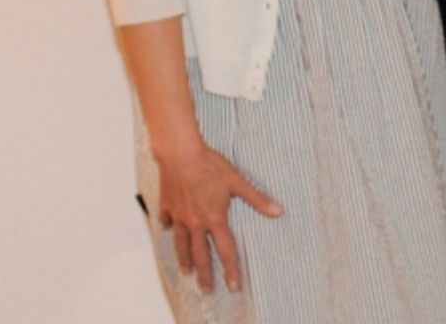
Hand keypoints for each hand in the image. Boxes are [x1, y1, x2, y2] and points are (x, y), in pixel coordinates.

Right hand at [157, 141, 282, 293]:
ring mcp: (179, 216)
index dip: (231, 269)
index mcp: (214, 218)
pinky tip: (167, 230)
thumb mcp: (238, 181)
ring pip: (181, 243)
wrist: (181, 155)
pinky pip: (167, 221)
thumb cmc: (210, 166)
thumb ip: (257, 199)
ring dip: (185, 258)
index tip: (233, 286)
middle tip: (206, 289)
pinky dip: (167, 227)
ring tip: (186, 271)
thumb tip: (278, 211)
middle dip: (204, 274)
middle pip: (200, 254)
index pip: (226, 250)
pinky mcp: (167, 205)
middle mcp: (195, 222)